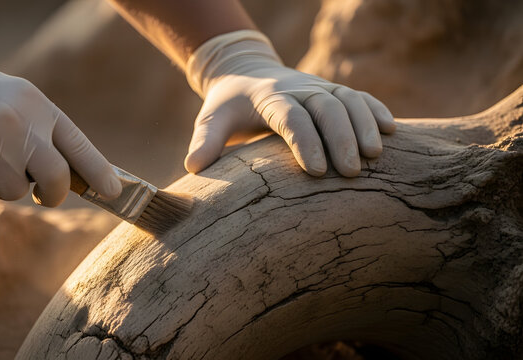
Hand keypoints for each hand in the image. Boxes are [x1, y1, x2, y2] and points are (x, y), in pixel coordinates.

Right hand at [0, 39, 120, 205]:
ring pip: (15, 193)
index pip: (79, 146)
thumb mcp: (10, 97)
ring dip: (1, 186)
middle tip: (44, 193)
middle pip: (56, 180)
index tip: (115, 193)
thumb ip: (40, 127)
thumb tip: (73, 172)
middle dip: (52, 194)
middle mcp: (18, 124)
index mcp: (36, 105)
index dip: (100, 173)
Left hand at [184, 30, 395, 175]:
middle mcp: (298, 87)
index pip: (289, 116)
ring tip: (376, 156)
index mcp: (268, 96)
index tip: (315, 171)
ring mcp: (318, 87)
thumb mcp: (211, 118)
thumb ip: (205, 140)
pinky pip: (359, 96)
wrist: (246, 72)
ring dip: (363, 125)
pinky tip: (391, 130)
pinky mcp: (332, 90)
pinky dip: (375, 110)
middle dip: (340, 138)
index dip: (304, 141)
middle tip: (351, 172)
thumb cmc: (229, 104)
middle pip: (325, 107)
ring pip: (347, 100)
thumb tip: (193, 168)